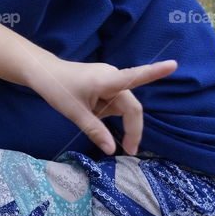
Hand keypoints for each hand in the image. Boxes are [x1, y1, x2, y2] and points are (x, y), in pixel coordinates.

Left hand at [32, 59, 177, 155]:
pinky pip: (113, 103)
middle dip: (132, 129)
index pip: (135, 77)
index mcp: (107, 80)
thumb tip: (112, 150)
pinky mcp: (105, 84)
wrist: (42, 72)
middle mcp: (113, 78)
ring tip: (86, 116)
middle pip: (132, 107)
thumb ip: (94, 130)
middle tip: (129, 150)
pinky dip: (106, 113)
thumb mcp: (74, 113)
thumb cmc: (57, 87)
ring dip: (112, 119)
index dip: (155, 72)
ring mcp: (110, 80)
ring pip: (121, 107)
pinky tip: (88, 110)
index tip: (173, 65)